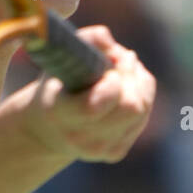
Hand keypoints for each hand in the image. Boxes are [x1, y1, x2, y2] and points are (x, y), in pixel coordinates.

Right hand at [7, 24, 155, 162]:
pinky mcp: (115, 152)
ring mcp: (98, 150)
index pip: (96, 105)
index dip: (113, 80)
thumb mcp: (65, 56)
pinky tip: (124, 88)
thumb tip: (109, 42)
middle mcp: (78, 137)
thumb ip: (87, 40)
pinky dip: (141, 96)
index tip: (108, 65)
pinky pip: (143, 117)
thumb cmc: (59, 83)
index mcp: (59, 113)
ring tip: (121, 70)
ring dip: (138, 83)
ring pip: (141, 110)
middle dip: (130, 76)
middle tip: (119, 59)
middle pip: (130, 107)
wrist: (50, 126)